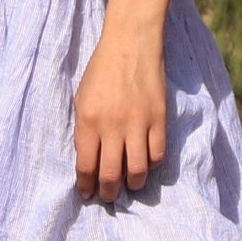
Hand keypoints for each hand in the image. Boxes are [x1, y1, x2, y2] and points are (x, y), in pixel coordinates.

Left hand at [74, 21, 167, 202]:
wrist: (131, 43)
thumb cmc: (101, 70)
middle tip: (108, 197)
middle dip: (108, 193)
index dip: (86, 186)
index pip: (86, 166)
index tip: (87, 194)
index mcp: (88, 121)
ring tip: (129, 186)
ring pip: (137, 171)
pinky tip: (145, 164)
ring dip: (132, 185)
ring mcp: (138, 124)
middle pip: (111, 175)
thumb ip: (84, 130)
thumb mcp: (81, 99)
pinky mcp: (159, 119)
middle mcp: (112, 126)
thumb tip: (90, 161)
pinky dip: (151, 165)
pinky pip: (157, 154)